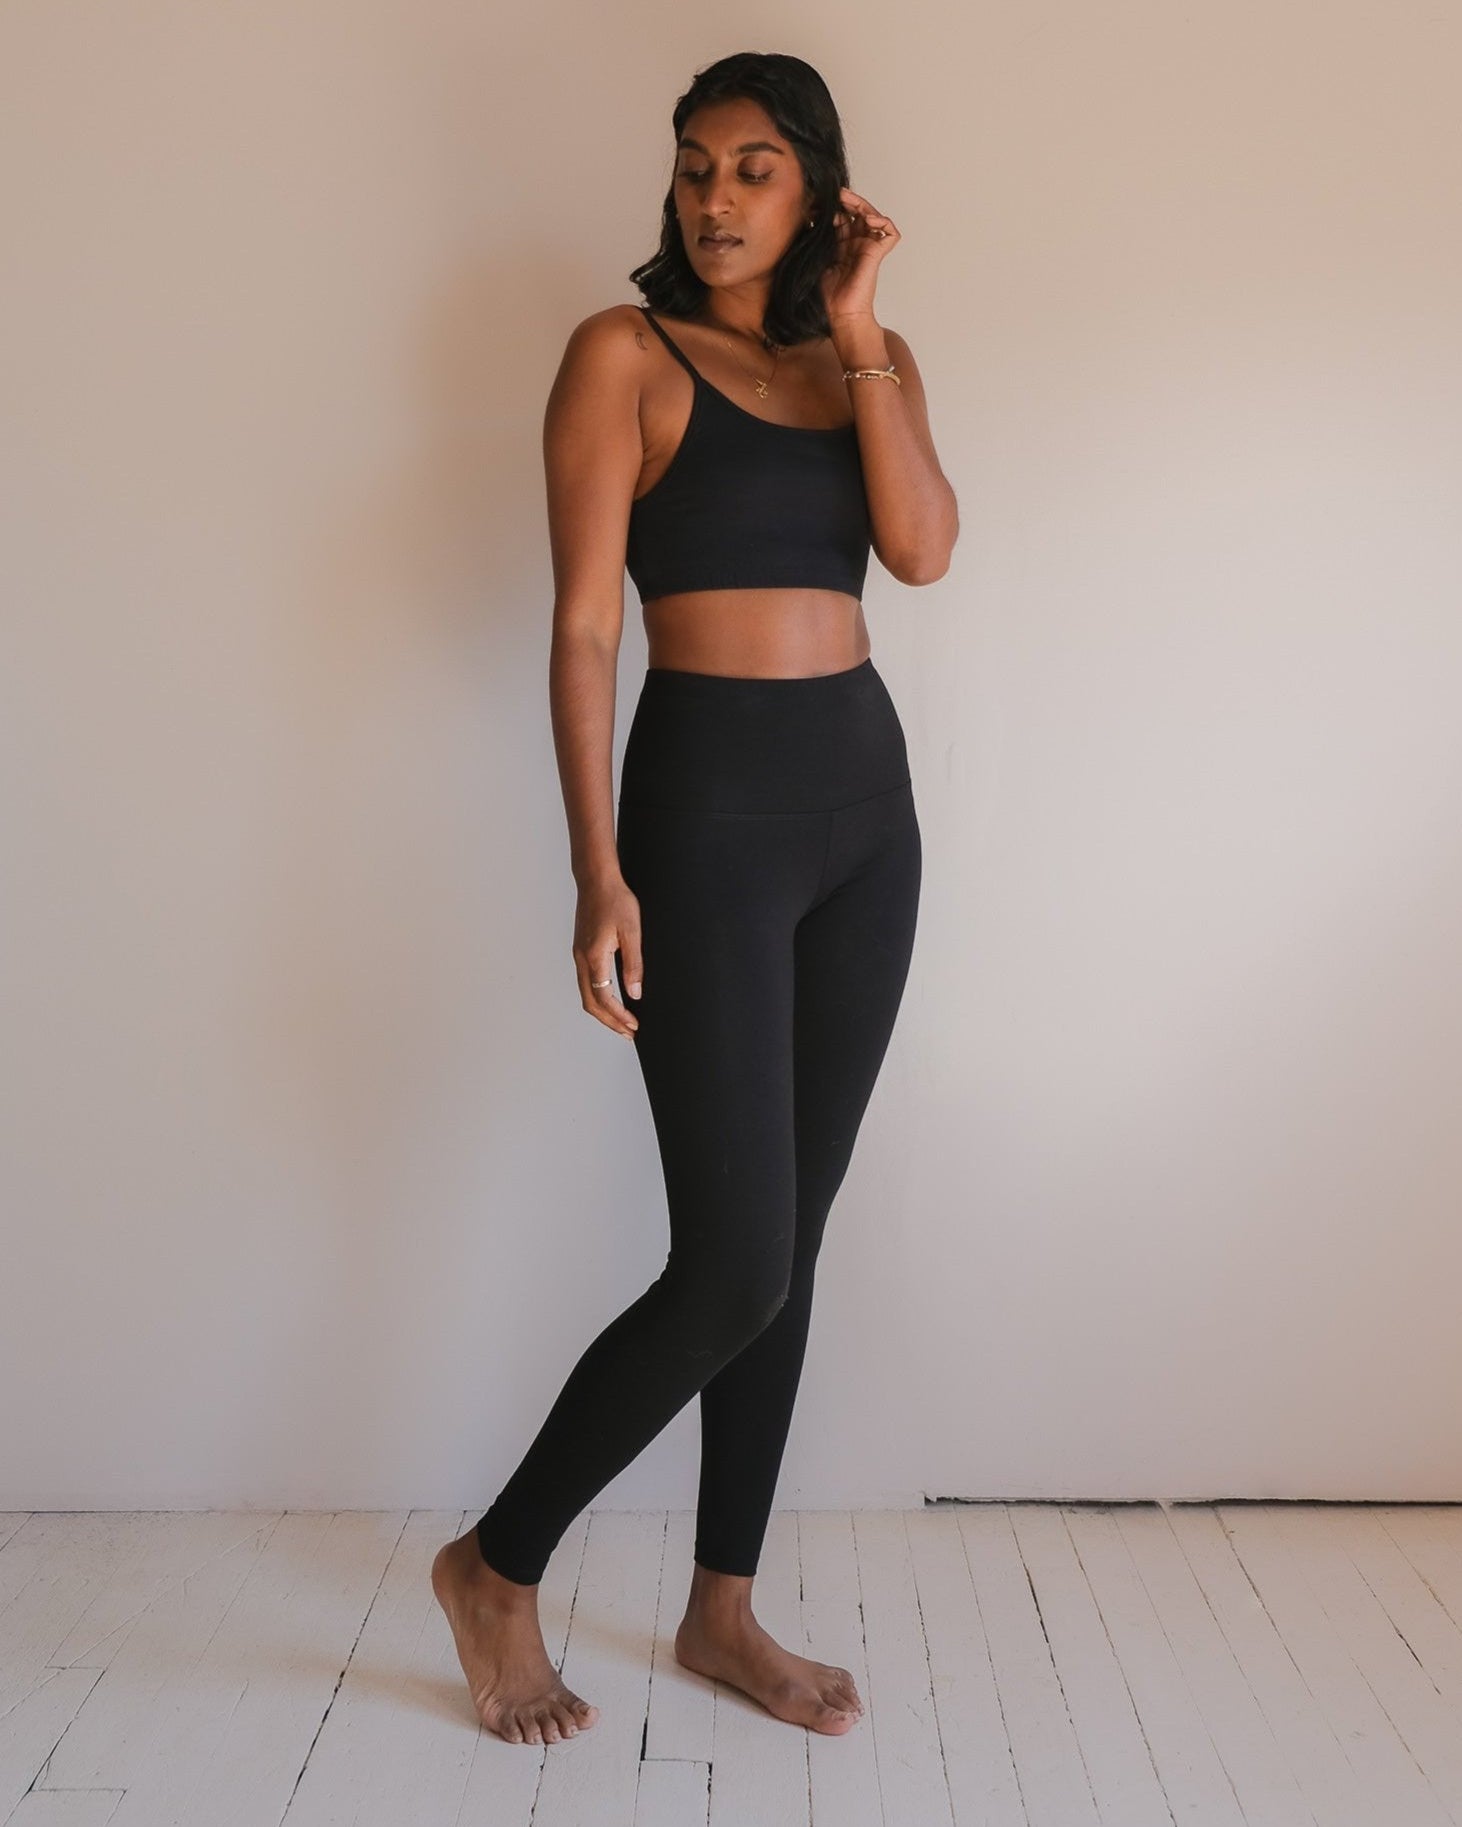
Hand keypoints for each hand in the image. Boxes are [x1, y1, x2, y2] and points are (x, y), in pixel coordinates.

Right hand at [573, 876, 642, 1037]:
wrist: (596, 880)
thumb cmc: (616, 900)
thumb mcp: (632, 931)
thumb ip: (633, 964)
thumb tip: (635, 993)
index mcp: (594, 956)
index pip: (604, 998)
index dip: (618, 1016)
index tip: (633, 1026)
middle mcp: (582, 959)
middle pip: (590, 1002)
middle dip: (609, 1021)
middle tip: (628, 1032)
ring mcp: (579, 954)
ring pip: (586, 994)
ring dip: (603, 1011)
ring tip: (621, 1021)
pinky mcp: (581, 950)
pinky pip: (586, 982)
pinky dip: (597, 997)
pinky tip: (611, 998)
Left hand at [819, 185, 899, 327]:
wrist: (841, 314)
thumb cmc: (829, 295)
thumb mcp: (817, 259)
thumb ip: (817, 239)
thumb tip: (807, 218)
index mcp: (843, 245)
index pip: (843, 217)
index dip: (833, 207)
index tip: (817, 205)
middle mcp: (857, 244)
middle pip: (858, 213)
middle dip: (848, 200)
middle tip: (836, 193)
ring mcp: (869, 248)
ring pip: (873, 216)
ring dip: (862, 205)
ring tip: (847, 199)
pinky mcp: (878, 254)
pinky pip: (890, 232)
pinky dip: (883, 222)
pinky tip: (868, 220)